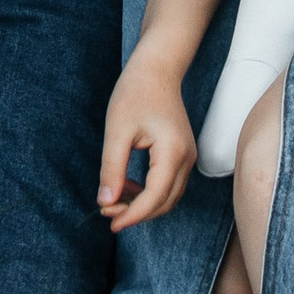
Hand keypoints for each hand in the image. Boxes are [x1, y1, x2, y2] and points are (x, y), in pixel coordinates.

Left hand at [97, 55, 195, 231]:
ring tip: (113, 201)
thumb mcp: (117, 131)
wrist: (156, 70)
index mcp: (173, 152)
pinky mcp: (182, 155)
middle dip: (136, 213)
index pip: (155, 197)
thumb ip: (112, 168)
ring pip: (168, 196)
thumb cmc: (135, 94)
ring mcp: (187, 157)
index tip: (111, 223)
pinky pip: (168, 184)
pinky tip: (126, 187)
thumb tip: (106, 202)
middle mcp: (186, 159)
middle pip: (165, 202)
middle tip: (107, 212)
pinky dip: (149, 193)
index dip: (133, 215)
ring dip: (142, 205)